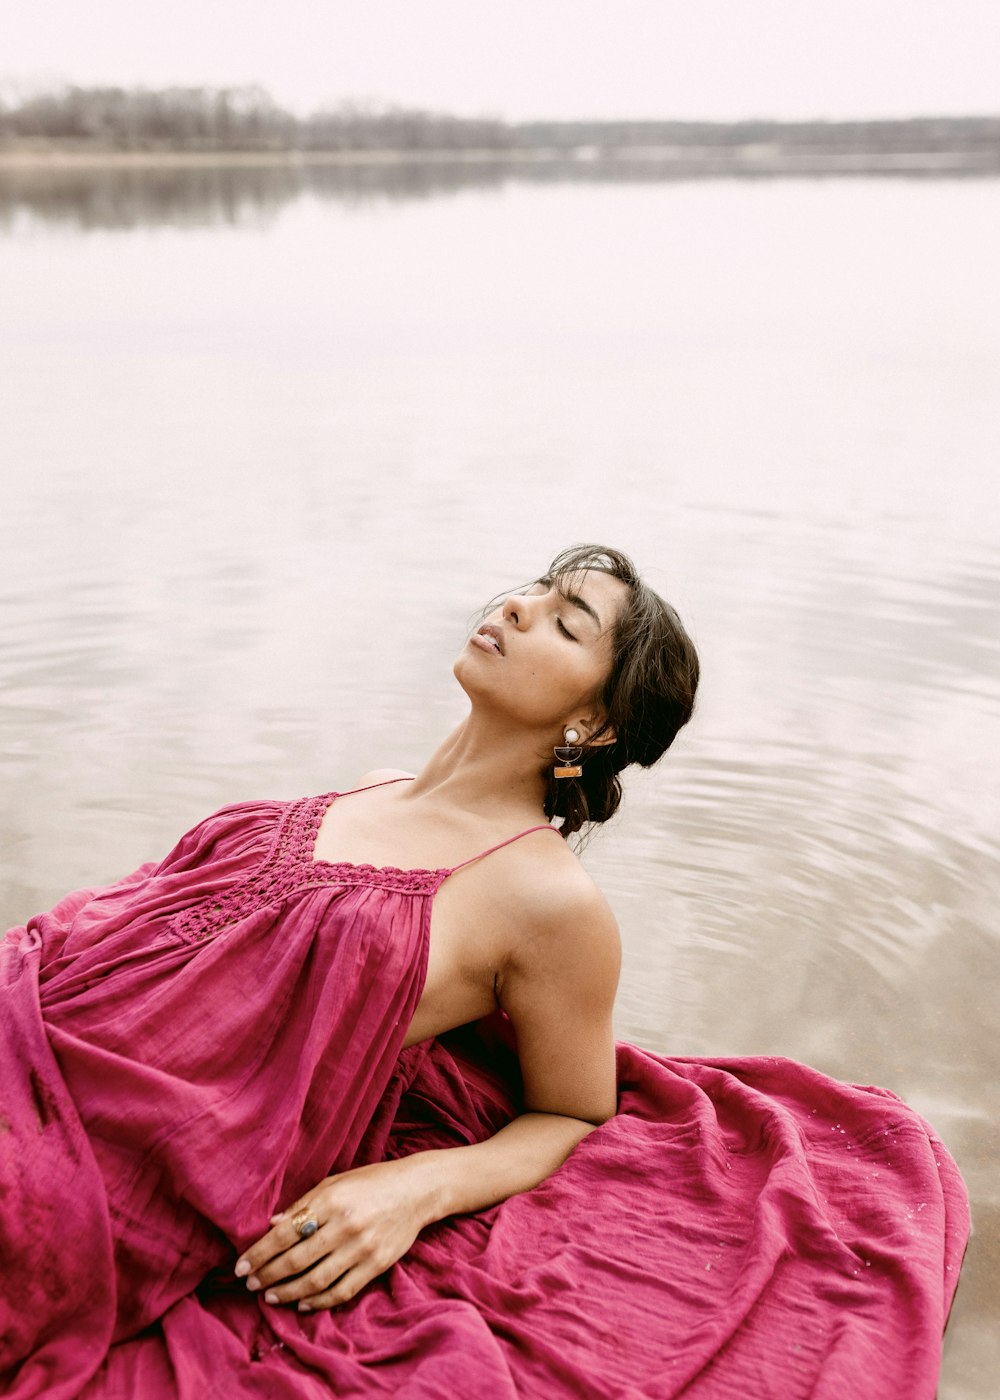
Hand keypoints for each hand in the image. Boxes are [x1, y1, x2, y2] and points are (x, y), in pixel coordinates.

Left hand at [234, 1156, 435, 1311]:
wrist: (417, 1190)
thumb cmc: (371, 1182)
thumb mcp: (335, 1182)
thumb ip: (304, 1204)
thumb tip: (272, 1225)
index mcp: (331, 1200)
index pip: (285, 1233)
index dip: (259, 1253)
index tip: (240, 1267)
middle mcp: (345, 1225)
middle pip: (296, 1259)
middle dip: (268, 1275)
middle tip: (250, 1284)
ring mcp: (362, 1248)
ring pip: (316, 1280)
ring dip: (288, 1291)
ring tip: (270, 1295)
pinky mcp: (376, 1265)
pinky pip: (342, 1290)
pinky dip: (319, 1301)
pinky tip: (301, 1302)